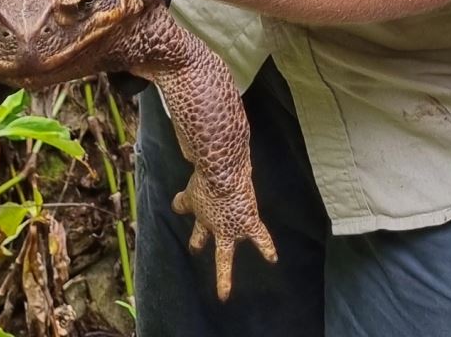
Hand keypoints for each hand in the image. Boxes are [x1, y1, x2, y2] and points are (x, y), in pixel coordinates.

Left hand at [171, 166, 276, 300]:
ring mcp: (229, 227)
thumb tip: (184, 159)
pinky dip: (266, 248)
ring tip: (223, 291)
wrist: (223, 174)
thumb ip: (188, 168)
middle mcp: (210, 222)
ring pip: (224, 252)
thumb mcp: (193, 168)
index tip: (178, 202)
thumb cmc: (207, 170)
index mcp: (195, 206)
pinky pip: (259, 238)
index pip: (183, 206)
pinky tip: (272, 259)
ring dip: (223, 273)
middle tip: (194, 249)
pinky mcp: (248, 223)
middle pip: (199, 236)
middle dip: (197, 243)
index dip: (180, 204)